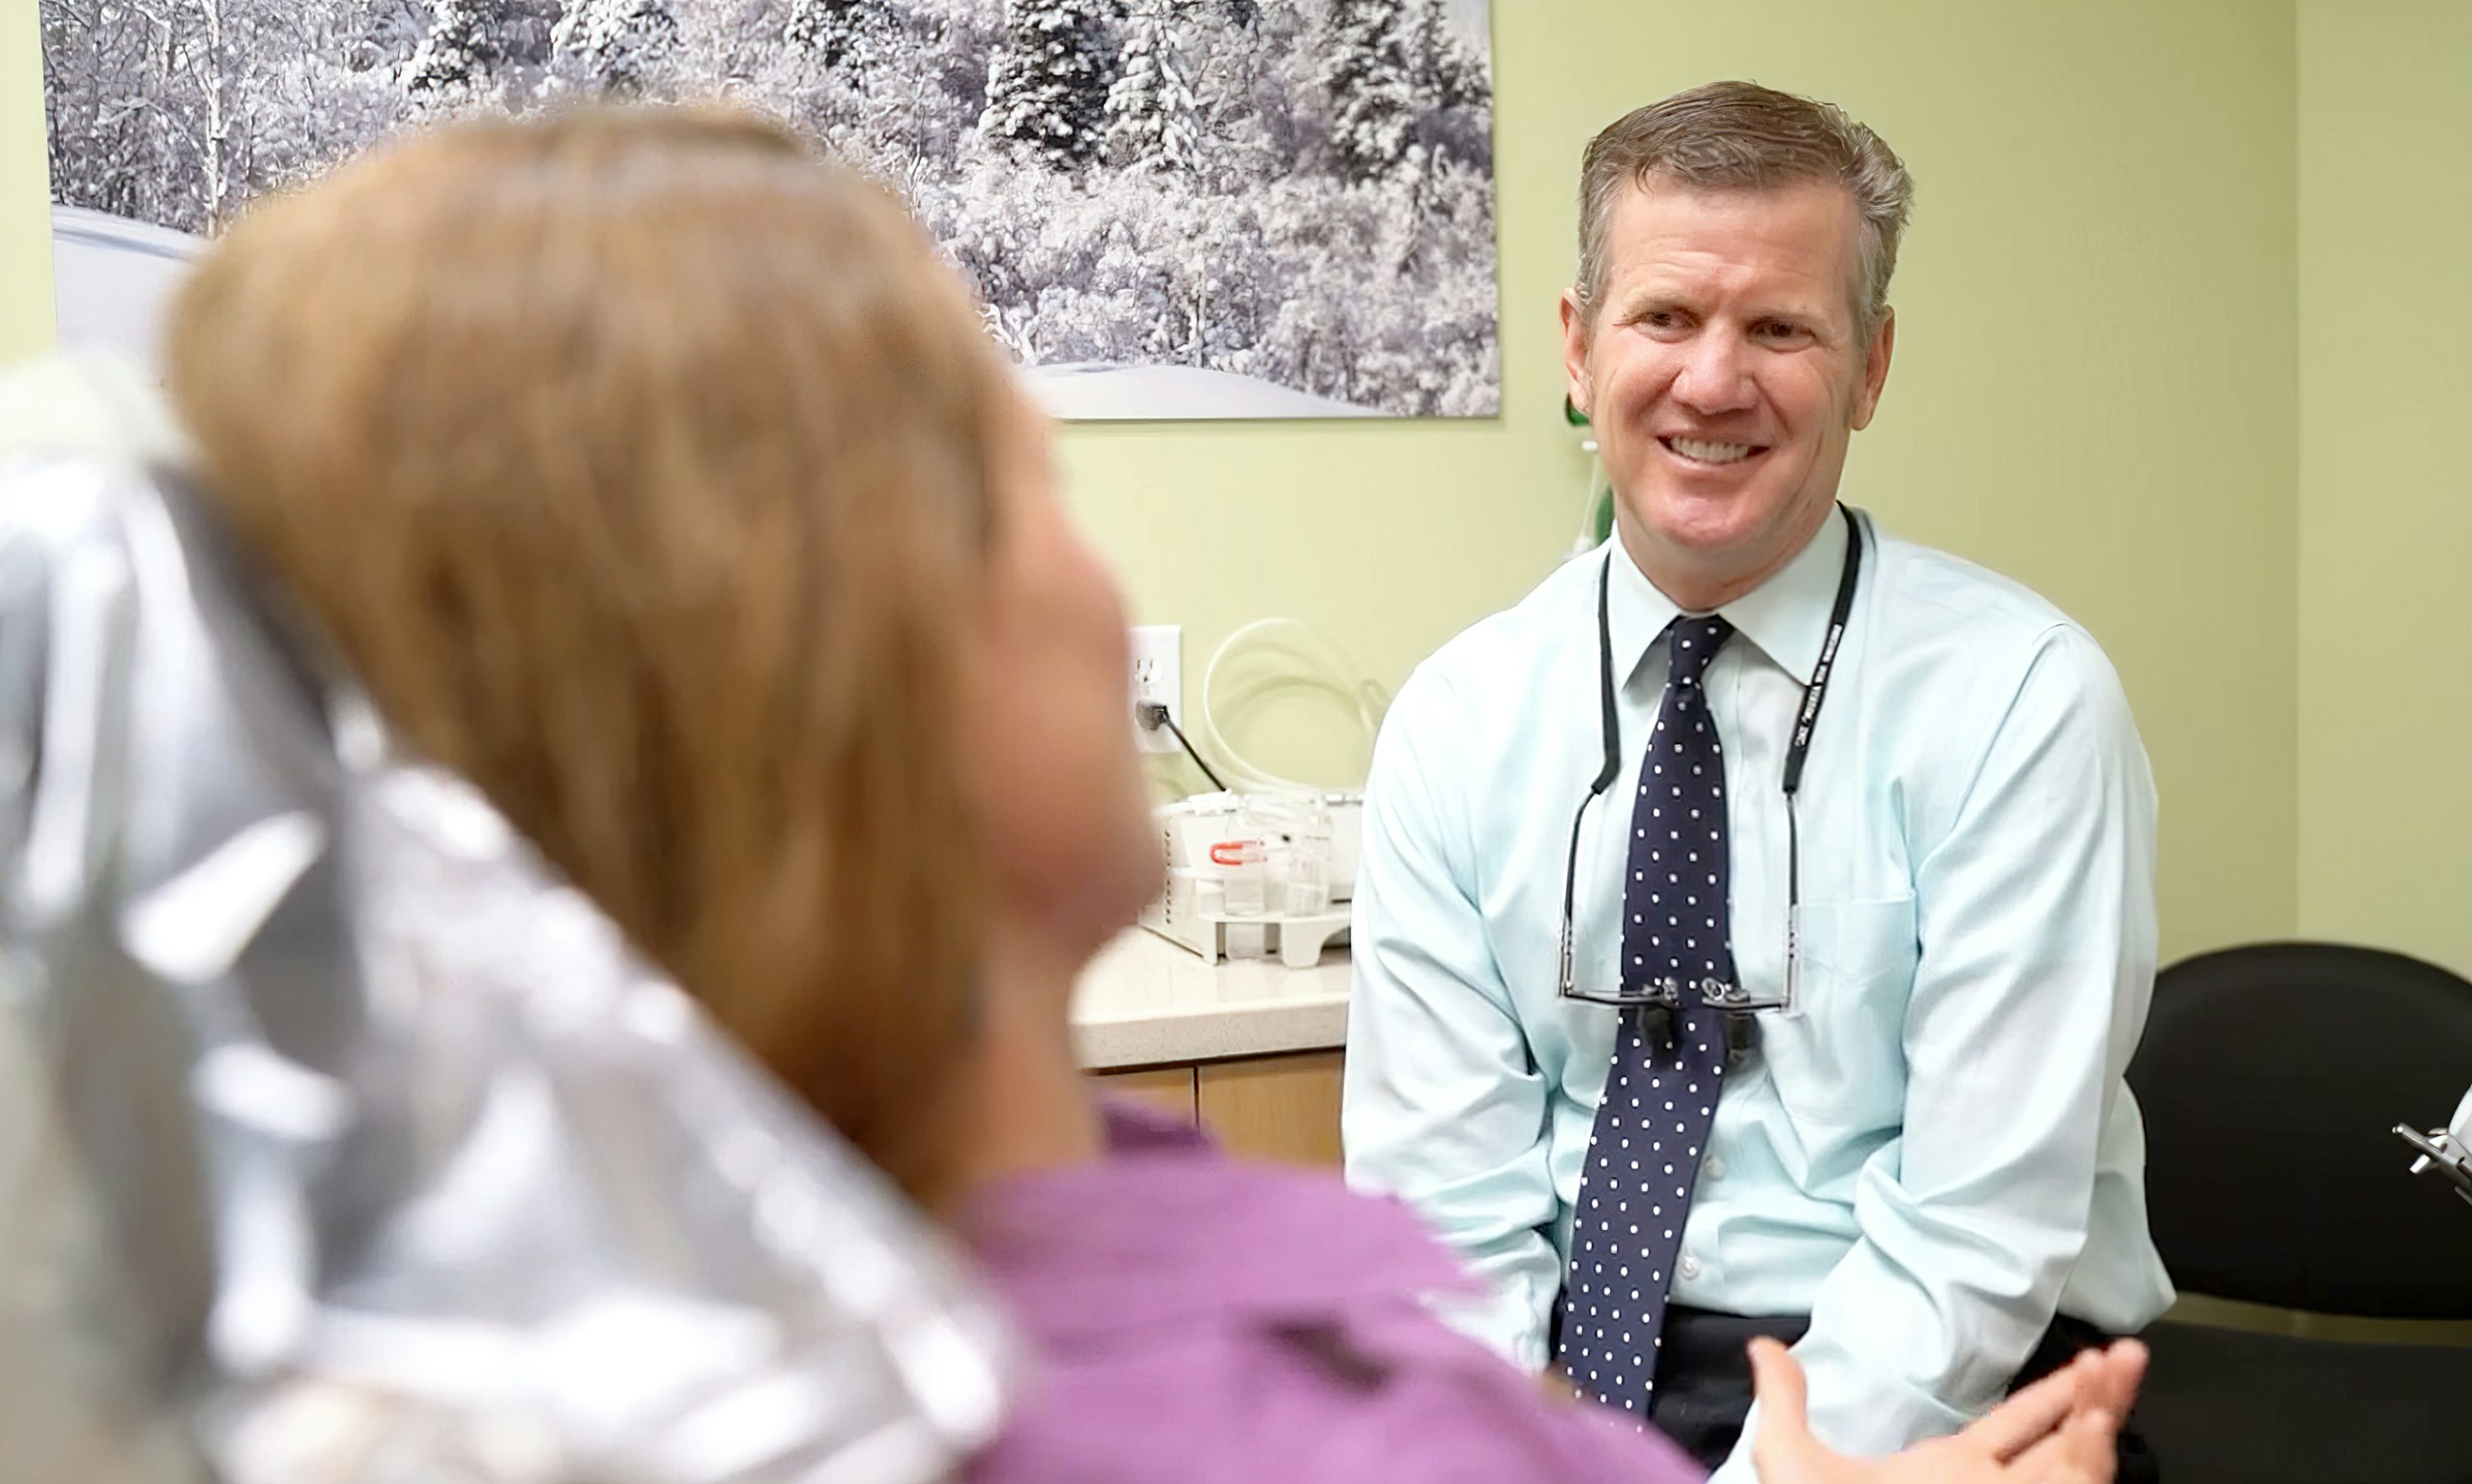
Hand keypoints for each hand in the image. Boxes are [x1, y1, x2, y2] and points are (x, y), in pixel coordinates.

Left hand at [1749, 1337, 2148, 1483]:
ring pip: (2080, 1463)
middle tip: (2124, 1352)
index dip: (2053, 1393)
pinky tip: (2095, 1420)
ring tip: (2119, 1364)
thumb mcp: (1794, 1462)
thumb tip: (1763, 1349)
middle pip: (2064, 1439)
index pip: (2016, 1425)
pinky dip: (2091, 1454)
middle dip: (2098, 1395)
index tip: (2090, 1357)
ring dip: (2103, 1413)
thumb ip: (1786, 1405)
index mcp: (1953, 1470)